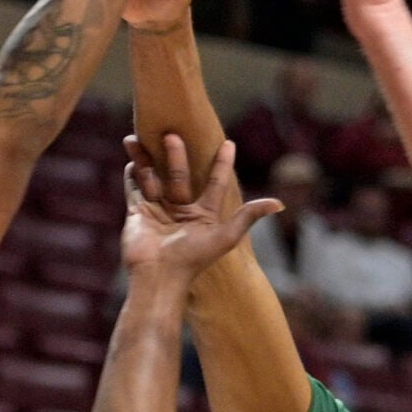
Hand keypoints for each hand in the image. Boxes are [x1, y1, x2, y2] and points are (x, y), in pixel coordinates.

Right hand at [121, 135, 278, 276]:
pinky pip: (133, 189)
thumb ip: (249, 216)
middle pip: (179, 174)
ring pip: (153, 176)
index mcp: (203, 214)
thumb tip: (280, 204)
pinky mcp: (137, 213)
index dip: (222, 164)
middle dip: (175, 155)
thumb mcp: (226, 236)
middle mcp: (180, 210)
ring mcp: (158, 210)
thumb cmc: (194, 259)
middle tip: (173, 135)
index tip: (229, 143)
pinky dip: (131, 174)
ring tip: (138, 136)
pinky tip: (131, 158)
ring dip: (146, 157)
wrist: (159, 276)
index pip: (215, 182)